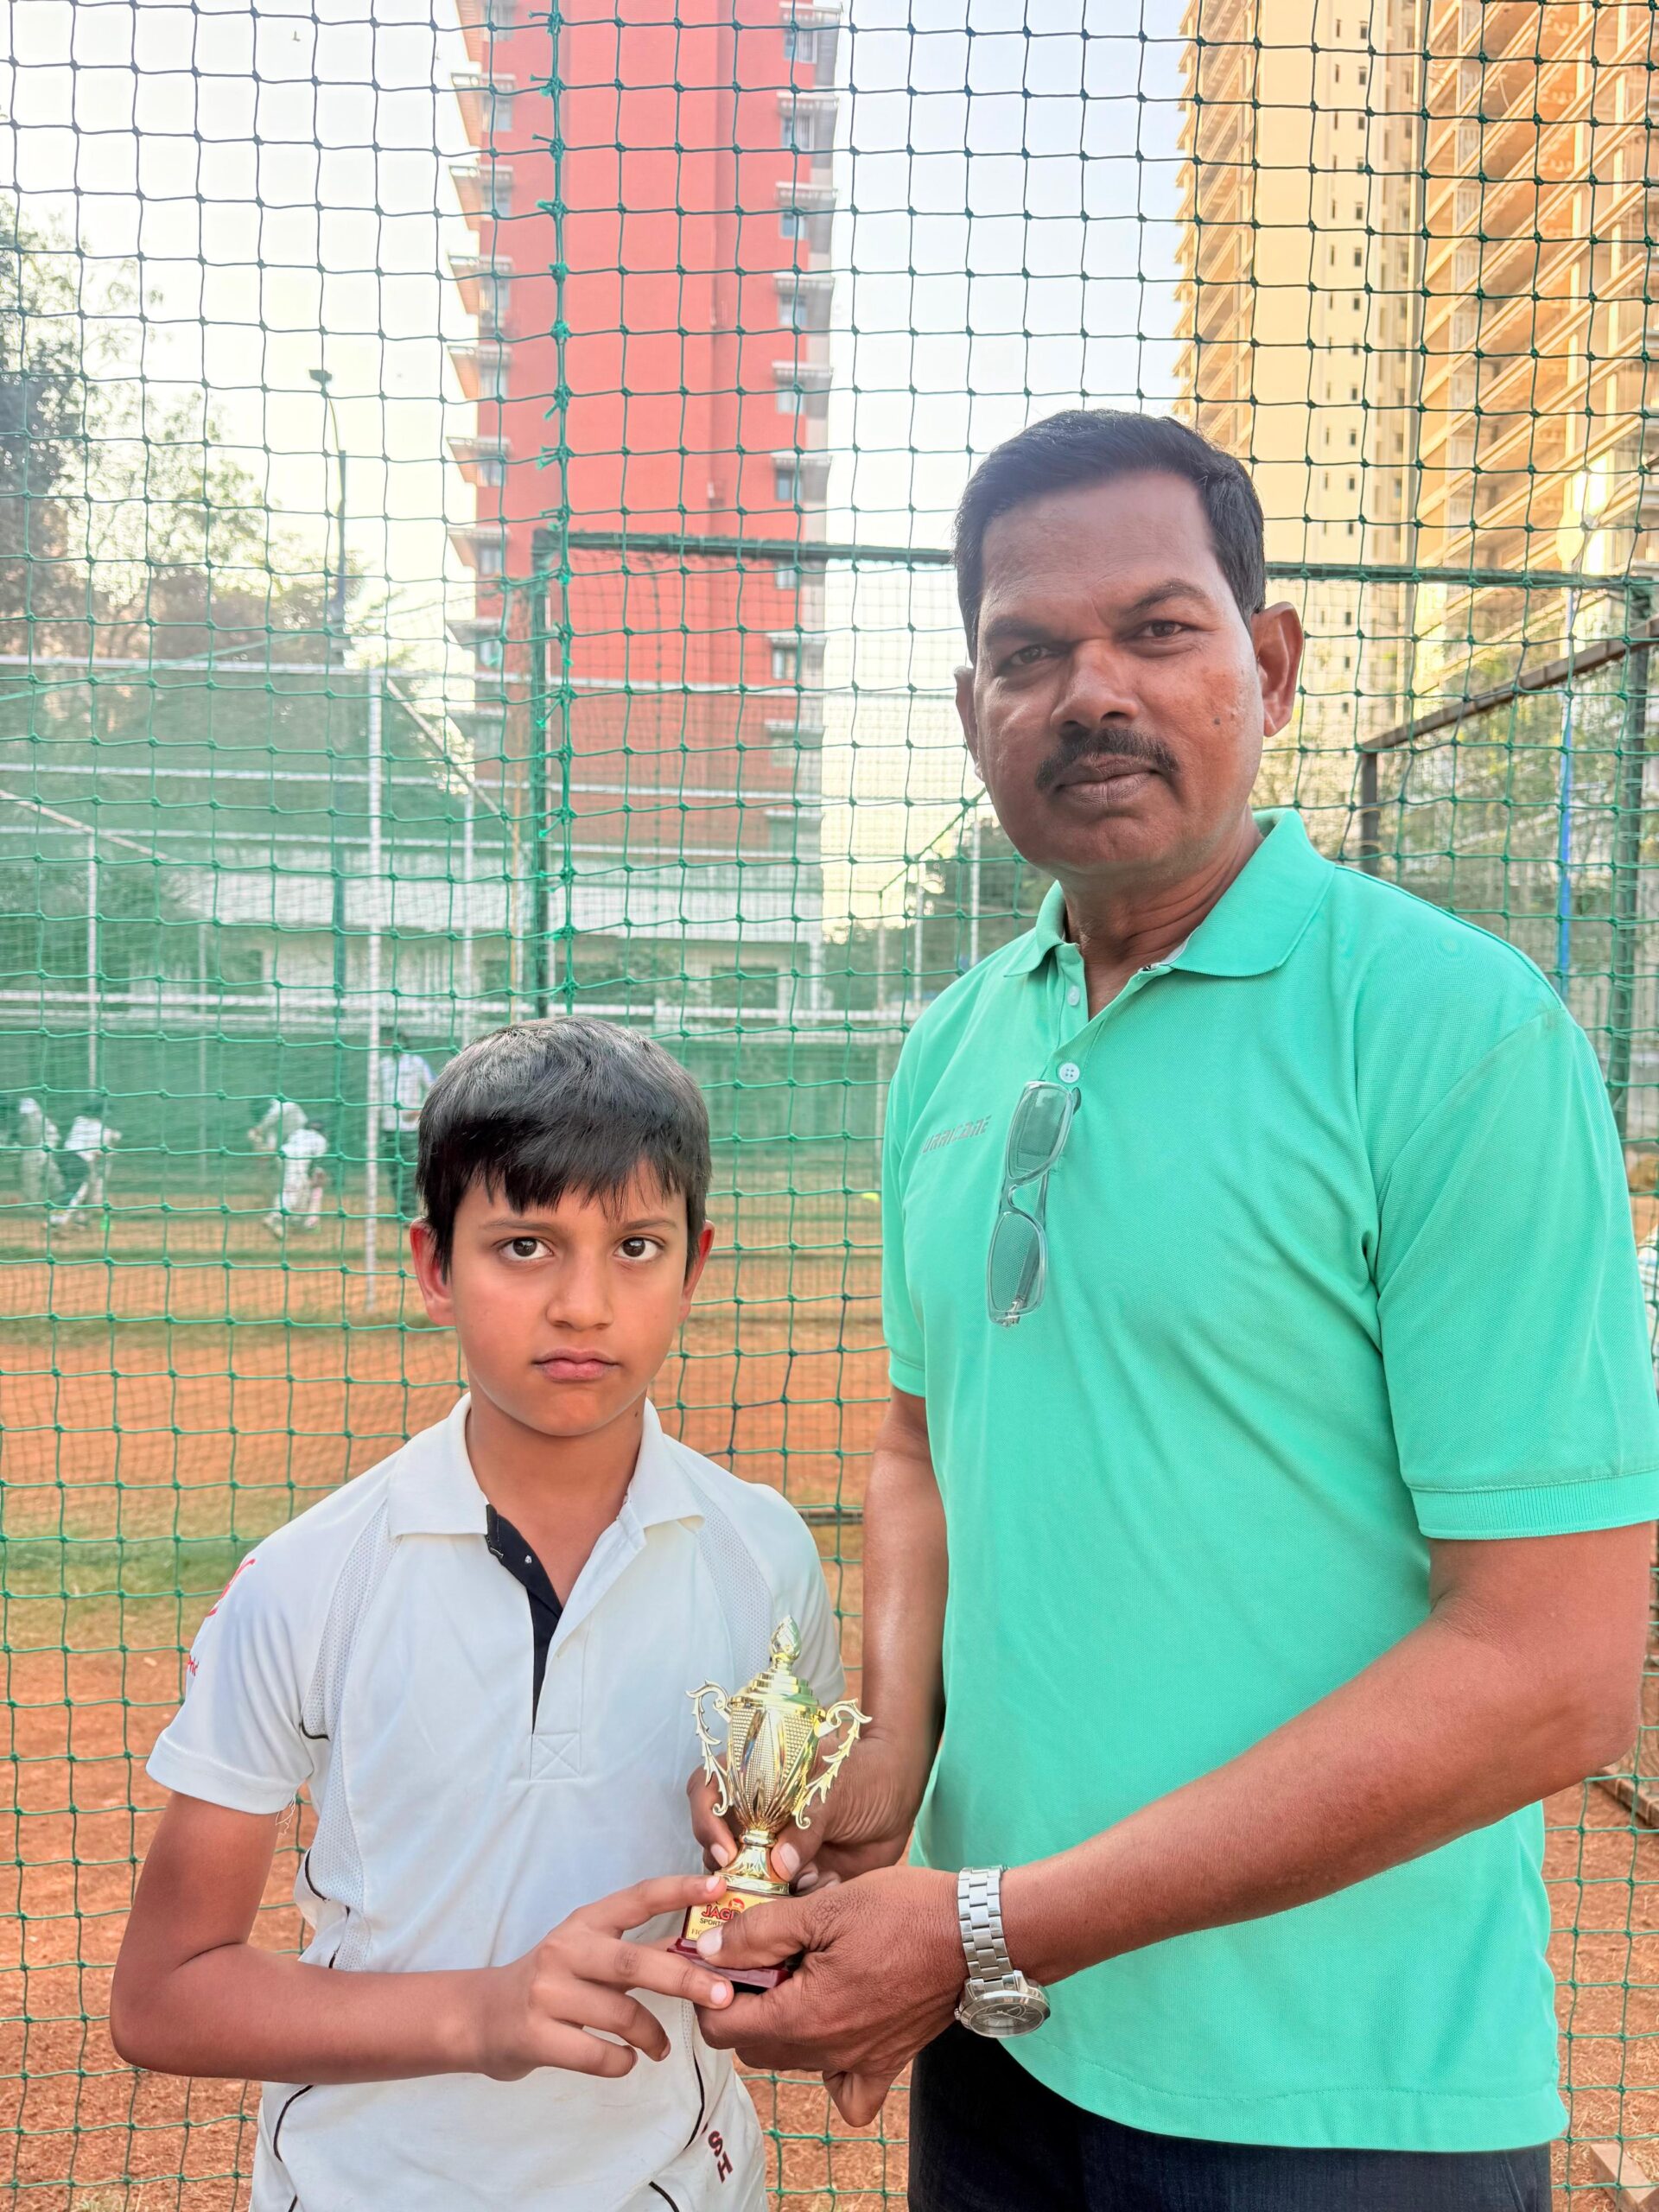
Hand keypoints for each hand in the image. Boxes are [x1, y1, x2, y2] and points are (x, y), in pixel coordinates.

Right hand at [465, 1873, 736, 2081]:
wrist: (481, 2017)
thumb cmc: (550, 1981)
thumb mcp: (589, 1953)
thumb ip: (638, 1950)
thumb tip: (698, 1947)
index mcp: (584, 1922)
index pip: (637, 1898)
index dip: (678, 1890)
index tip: (719, 1887)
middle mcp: (566, 1950)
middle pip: (634, 1961)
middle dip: (684, 1979)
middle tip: (723, 1996)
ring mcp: (548, 1992)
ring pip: (620, 2014)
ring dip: (652, 2035)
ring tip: (662, 2048)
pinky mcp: (536, 2035)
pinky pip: (597, 2054)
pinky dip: (621, 2062)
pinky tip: (627, 2061)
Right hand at [686, 1730, 920, 1892]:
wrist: (900, 1797)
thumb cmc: (863, 1775)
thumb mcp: (834, 1789)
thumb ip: (806, 1824)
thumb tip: (780, 1867)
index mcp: (754, 1784)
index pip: (707, 1792)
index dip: (706, 1820)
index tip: (727, 1852)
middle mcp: (755, 1821)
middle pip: (716, 1849)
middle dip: (728, 1876)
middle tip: (751, 1894)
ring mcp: (773, 1855)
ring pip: (745, 1884)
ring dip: (761, 1898)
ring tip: (792, 1899)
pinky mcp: (796, 1883)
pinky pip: (781, 1906)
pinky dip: (794, 1911)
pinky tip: (821, 1894)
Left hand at [693, 1864, 961, 2126]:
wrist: (975, 1933)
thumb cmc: (902, 1911)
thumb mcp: (824, 1907)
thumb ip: (760, 1932)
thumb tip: (710, 1948)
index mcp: (803, 2015)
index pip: (722, 2027)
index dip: (710, 1989)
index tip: (723, 1955)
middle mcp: (827, 2051)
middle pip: (751, 2045)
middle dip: (742, 2003)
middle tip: (762, 1957)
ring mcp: (858, 2061)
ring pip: (790, 2061)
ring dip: (779, 2024)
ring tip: (798, 1974)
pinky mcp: (888, 2063)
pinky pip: (847, 2093)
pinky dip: (830, 2072)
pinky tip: (830, 2029)